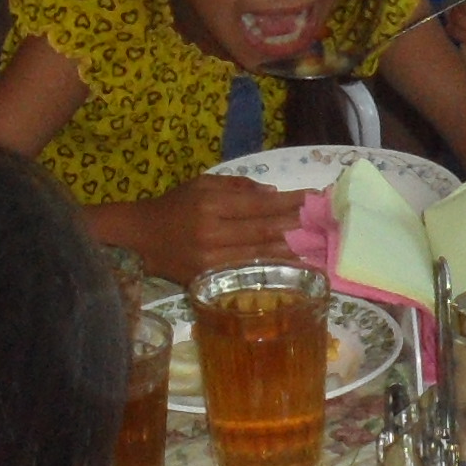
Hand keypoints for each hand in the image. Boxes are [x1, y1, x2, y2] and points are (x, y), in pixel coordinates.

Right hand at [143, 170, 314, 283]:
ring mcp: (210, 261)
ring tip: (318, 249)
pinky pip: (246, 274)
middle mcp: (212, 234)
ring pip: (258, 256)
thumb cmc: (175, 206)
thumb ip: (238, 187)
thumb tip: (274, 194)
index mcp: (210, 206)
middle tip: (324, 223)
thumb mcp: (202, 184)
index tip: (314, 197)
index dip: (288, 202)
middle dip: (296, 226)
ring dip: (291, 252)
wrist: (141, 238)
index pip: (258, 205)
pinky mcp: (208, 280)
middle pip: (263, 231)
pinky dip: (271, 270)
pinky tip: (292, 269)